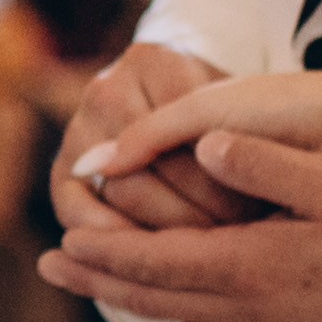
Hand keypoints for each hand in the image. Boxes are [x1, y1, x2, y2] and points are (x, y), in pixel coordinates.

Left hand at [38, 127, 321, 321]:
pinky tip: (163, 283)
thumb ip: (268, 163)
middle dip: (99, 279)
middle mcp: (251, 302)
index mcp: (253, 266)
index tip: (61, 240)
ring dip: (129, 291)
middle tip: (49, 266)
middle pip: (156, 296)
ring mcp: (269, 317)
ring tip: (88, 275)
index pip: (159, 263)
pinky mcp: (287, 321)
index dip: (106, 252)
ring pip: (181, 308)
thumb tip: (206, 143)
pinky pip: (210, 309)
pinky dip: (170, 296)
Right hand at [52, 43, 255, 242]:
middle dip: (201, 211)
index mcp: (155, 60)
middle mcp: (107, 87)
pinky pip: (80, 214)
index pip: (188, 132)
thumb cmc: (225, 120)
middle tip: (239, 243)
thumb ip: (232, 139)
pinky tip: (151, 261)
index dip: (225, 181)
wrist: (185, 116)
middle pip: (155, 164)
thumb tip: (238, 184)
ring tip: (207, 254)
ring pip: (123, 193)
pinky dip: (114, 241)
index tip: (259, 212)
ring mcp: (78, 127)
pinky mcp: (62, 172)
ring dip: (166, 232)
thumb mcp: (238, 116)